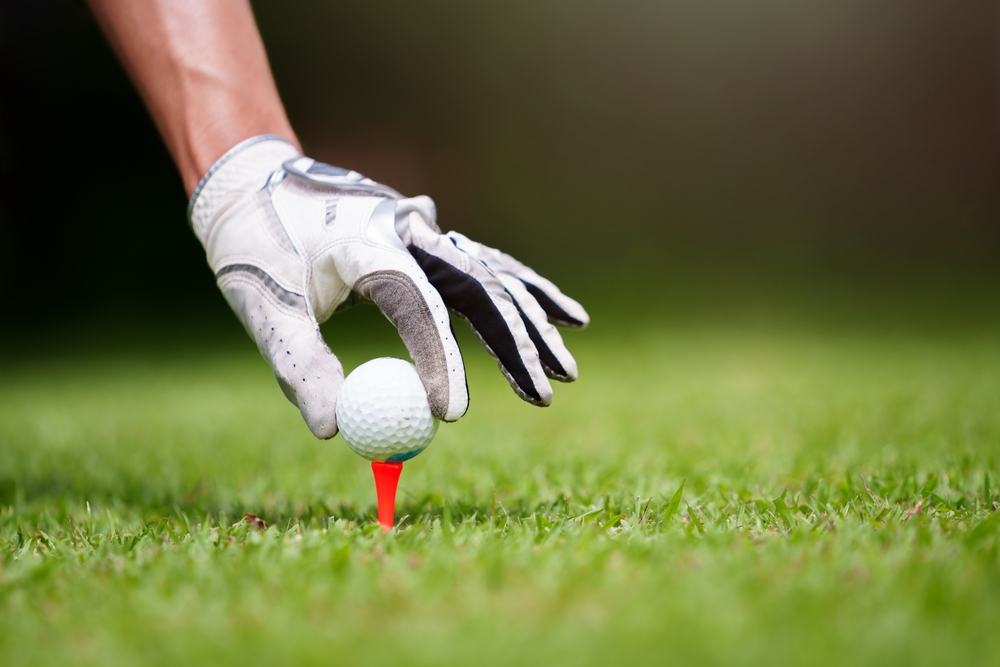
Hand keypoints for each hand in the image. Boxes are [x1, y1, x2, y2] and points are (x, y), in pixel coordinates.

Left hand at [189, 136, 588, 437]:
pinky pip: (488, 268)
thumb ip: (299, 366)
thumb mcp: (264, 307)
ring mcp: (425, 229)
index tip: (451, 414)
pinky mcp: (430, 238)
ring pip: (494, 276)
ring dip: (532, 323)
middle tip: (543, 394)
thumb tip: (335, 431)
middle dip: (516, 343)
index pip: (417, 303)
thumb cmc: (254, 245)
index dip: (439, 358)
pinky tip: (565, 315)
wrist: (254, 180)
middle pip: (478, 286)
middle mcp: (409, 228)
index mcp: (367, 239)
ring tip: (567, 370)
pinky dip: (525, 294)